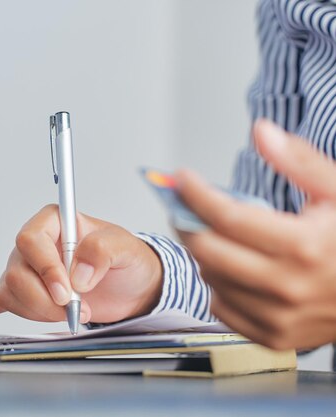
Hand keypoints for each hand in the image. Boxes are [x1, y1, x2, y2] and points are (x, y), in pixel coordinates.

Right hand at [0, 205, 162, 336]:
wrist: (130, 288)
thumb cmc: (125, 260)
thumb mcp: (125, 247)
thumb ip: (102, 251)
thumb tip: (78, 273)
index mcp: (54, 223)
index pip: (31, 239)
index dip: (45, 267)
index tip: (67, 291)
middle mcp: (36, 246)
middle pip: (17, 272)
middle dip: (45, 298)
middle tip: (76, 308)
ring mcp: (26, 271)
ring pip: (11, 292)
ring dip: (38, 311)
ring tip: (70, 315)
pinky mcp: (26, 296)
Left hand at [176, 119, 335, 349]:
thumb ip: (300, 161)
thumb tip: (261, 132)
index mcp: (304, 246)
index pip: (228, 217)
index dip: (197, 194)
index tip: (182, 180)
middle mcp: (287, 287)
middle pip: (208, 250)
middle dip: (187, 222)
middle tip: (185, 206)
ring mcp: (279, 317)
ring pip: (209, 278)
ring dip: (202, 252)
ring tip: (212, 233)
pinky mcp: (273, 337)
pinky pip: (221, 308)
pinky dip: (216, 284)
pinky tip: (231, 266)